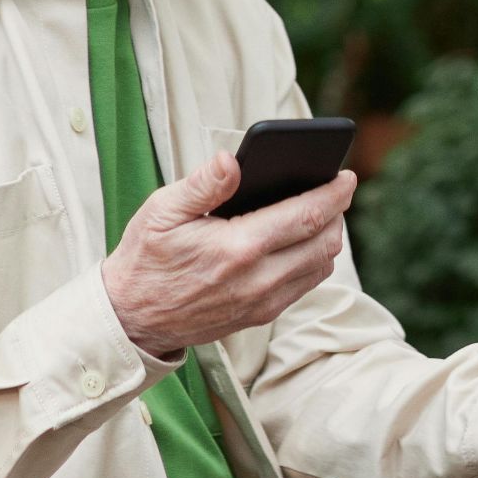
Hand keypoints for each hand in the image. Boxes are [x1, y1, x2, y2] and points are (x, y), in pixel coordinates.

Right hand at [101, 150, 356, 358]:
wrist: (131, 318)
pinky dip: (314, 260)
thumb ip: (202, 184)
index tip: (346, 175)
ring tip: (322, 211)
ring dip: (328, 237)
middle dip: (337, 212)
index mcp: (237, 248)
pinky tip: (302, 240)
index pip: (307, 216)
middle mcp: (258, 280)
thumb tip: (232, 159)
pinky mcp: (260, 316)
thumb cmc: (146, 258)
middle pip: (324, 242)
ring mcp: (262, 303)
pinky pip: (305, 285)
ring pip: (321, 266)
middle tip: (336, 188)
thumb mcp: (162, 211)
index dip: (334, 194)